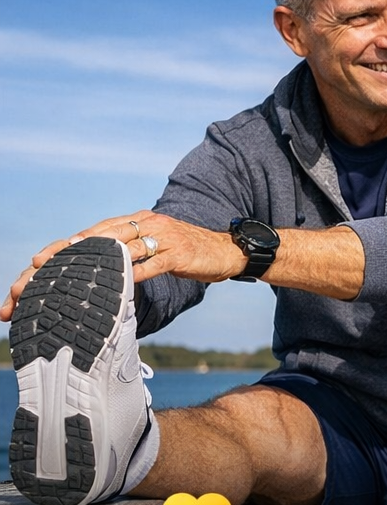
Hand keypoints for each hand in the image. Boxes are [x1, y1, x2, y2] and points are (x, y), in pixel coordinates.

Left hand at [1, 212, 243, 320]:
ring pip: (121, 247)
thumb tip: (99, 269)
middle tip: (39, 269)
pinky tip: (113, 283)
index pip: (94, 232)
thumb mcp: (156, 248)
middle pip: (100, 237)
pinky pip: (151, 264)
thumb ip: (130, 252)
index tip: (37, 262)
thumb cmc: (189, 253)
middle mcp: (147, 224)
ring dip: (92, 262)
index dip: (65, 245)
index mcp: (138, 221)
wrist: (230, 251)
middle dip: (68, 254)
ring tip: (66, 274)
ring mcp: (164, 237)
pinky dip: (132, 273)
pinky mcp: (179, 254)